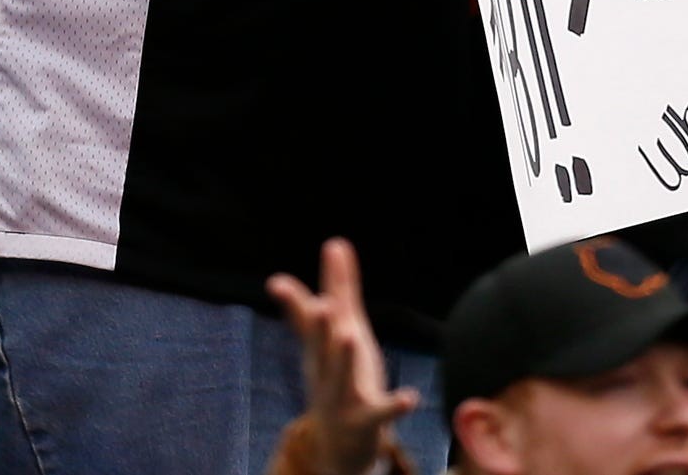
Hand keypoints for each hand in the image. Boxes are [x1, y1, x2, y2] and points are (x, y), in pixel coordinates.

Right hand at [268, 239, 419, 474]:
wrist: (338, 445)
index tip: (277, 283)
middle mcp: (325, 373)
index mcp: (320, 350)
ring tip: (350, 336)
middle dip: (320, 328)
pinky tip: (411, 397)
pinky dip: (394, 405)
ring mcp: (343, 400)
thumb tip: (336, 241)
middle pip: (321, 349)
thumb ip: (339, 288)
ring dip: (344, 360)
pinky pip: (380, 414)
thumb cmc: (340, 376)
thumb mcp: (342, 331)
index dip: (294, 303)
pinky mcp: (366, 423)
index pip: (307, 323)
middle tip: (322, 305)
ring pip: (341, 379)